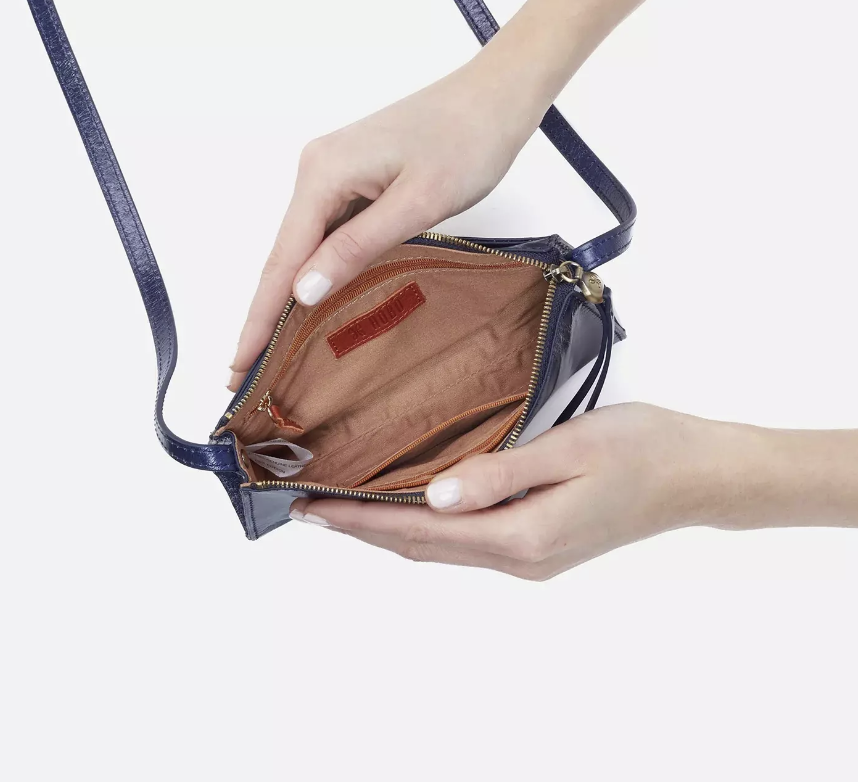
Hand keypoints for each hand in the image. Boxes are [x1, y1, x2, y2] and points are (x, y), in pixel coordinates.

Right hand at [228, 55, 546, 389]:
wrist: (494, 97)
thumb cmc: (467, 143)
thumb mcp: (417, 202)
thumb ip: (358, 247)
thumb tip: (303, 292)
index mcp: (323, 174)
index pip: (281, 261)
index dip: (260, 318)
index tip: (237, 366)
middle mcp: (316, 171)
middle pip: (283, 255)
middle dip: (264, 315)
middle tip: (244, 373)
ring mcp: (333, 174)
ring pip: (303, 246)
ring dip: (287, 297)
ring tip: (270, 350)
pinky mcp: (354, 179)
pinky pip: (325, 234)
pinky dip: (316, 272)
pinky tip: (311, 302)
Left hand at [287, 403, 773, 579]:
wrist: (696, 475)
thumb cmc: (641, 451)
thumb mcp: (572, 450)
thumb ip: (502, 473)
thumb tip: (436, 493)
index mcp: (521, 535)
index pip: (420, 529)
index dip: (361, 521)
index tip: (312, 509)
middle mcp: (519, 556)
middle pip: (422, 546)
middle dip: (363, 530)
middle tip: (310, 509)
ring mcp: (530, 556)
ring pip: (441, 546)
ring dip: (390, 530)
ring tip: (346, 509)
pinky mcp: (539, 544)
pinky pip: (465, 540)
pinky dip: (427, 526)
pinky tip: (412, 507)